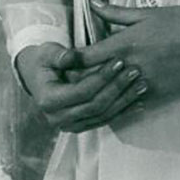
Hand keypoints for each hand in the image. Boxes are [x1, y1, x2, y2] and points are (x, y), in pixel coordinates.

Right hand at [15, 42, 146, 132]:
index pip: (81, 91)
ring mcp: (70, 125)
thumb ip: (58, 55)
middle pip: (95, 106)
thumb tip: (71, 57)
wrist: (37, 78)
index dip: (102, 77)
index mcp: (48, 100)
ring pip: (103, 116)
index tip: (119, 61)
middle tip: (135, 71)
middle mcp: (58, 118)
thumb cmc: (43, 62)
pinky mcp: (81, 126)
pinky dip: (123, 112)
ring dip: (125, 101)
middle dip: (117, 88)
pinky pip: (105, 121)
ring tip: (142, 84)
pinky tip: (139, 102)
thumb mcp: (46, 53)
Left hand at [69, 3, 179, 102]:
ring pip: (110, 96)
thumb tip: (92, 4)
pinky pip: (130, 103)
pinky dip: (118, 103)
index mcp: (127, 44)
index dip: (70, 60)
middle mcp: (132, 66)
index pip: (88, 57)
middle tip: (64, 81)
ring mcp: (144, 83)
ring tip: (82, 95)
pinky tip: (109, 102)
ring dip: (96, 95)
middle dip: (78, 81)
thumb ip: (116, 13)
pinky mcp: (157, 94)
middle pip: (94, 80)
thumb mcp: (148, 14)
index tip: (58, 62)